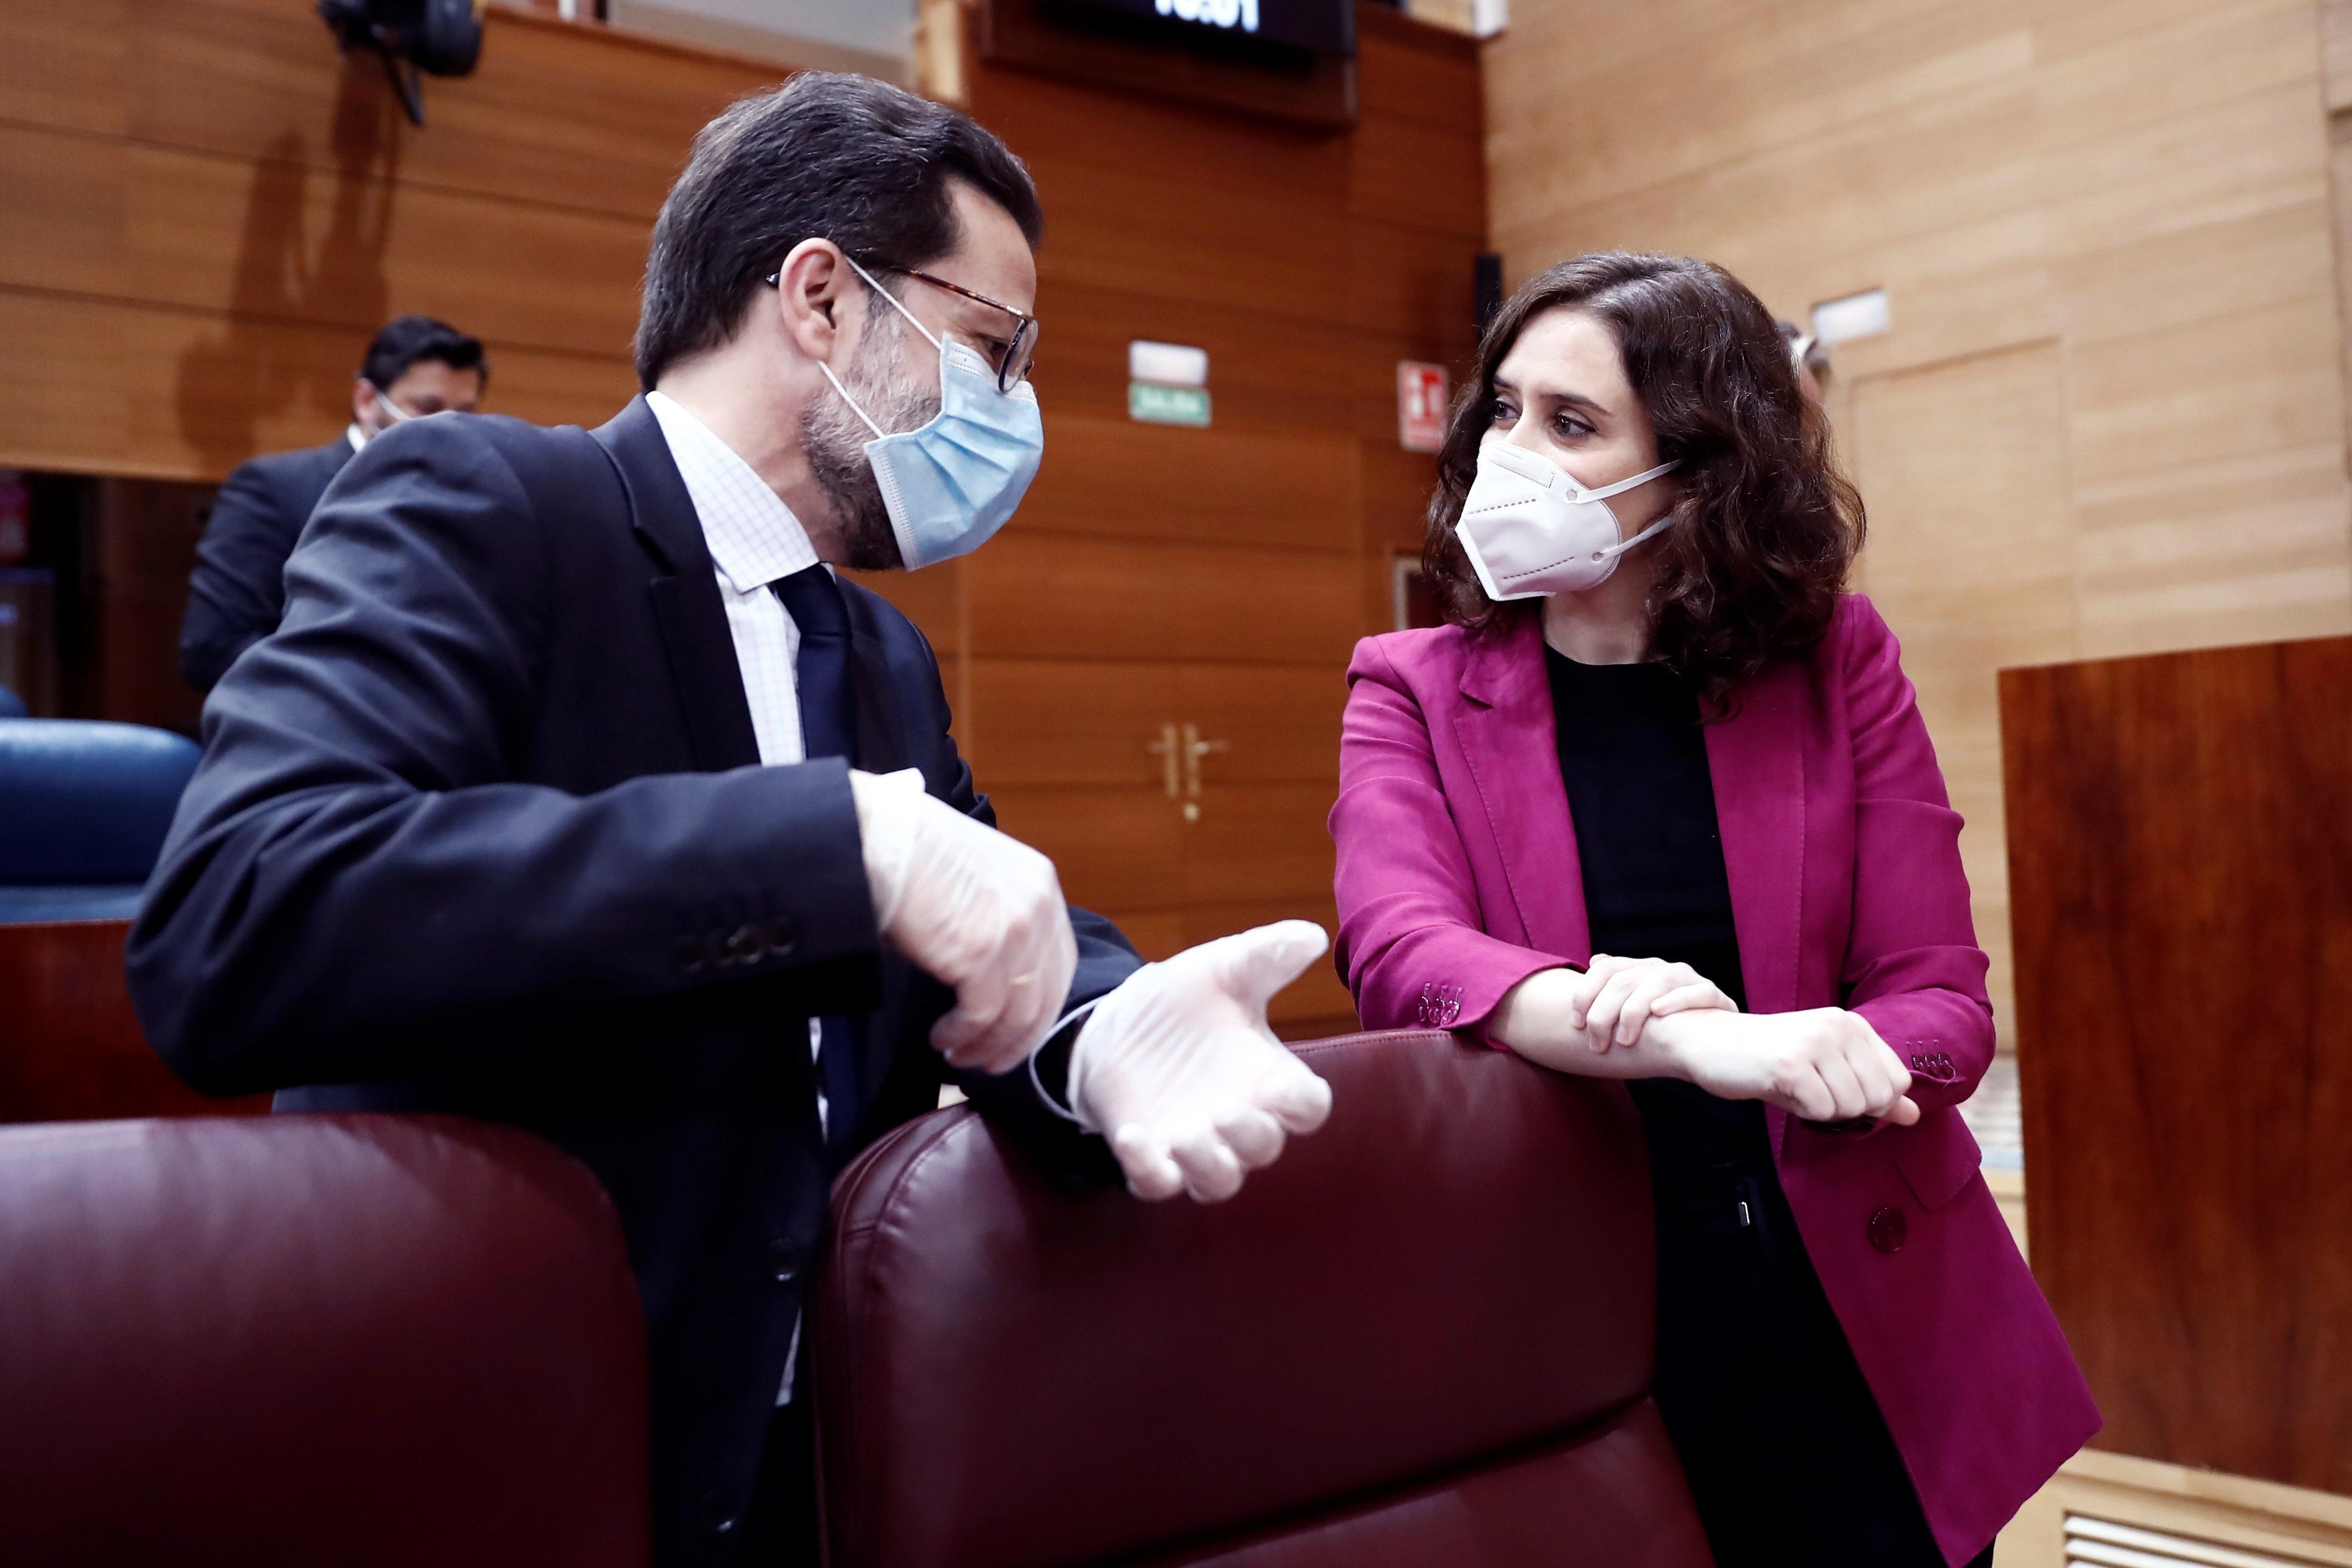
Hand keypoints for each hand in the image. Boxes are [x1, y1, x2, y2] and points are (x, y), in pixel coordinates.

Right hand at [850, 768, 1075, 1073]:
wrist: (874, 836)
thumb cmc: (909, 852)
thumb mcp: (974, 881)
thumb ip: (995, 921)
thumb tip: (988, 974)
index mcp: (1041, 885)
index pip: (1057, 963)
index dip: (1037, 1006)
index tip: (1013, 1033)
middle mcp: (1039, 906)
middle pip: (1045, 995)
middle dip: (1018, 1038)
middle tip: (989, 1061)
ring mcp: (1014, 931)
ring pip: (1018, 1014)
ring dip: (987, 1044)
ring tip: (957, 1054)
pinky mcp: (981, 954)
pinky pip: (982, 1015)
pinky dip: (963, 1035)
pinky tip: (942, 1038)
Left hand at [1067, 920, 1334, 1202]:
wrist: (1116, 1022)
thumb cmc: (1185, 1001)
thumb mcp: (1224, 969)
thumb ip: (1267, 955)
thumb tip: (1312, 935)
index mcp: (1269, 1077)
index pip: (1307, 1107)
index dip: (1301, 1105)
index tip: (1280, 1085)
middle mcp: (1238, 1118)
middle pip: (1264, 1149)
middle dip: (1249, 1136)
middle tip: (1223, 1111)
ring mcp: (1194, 1144)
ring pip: (1218, 1182)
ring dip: (1208, 1165)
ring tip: (1184, 1134)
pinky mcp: (1151, 1156)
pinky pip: (1156, 1184)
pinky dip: (1147, 1169)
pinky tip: (1131, 1135)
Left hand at [1570, 954, 1737, 1052]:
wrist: (1719, 1044)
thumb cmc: (1671, 1030)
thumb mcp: (1641, 1010)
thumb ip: (1619, 990)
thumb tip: (1596, 960)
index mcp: (1643, 970)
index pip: (1606, 969)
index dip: (1585, 993)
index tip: (1576, 1023)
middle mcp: (1664, 969)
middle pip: (1623, 980)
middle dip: (1604, 1013)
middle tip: (1597, 1044)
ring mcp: (1690, 980)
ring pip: (1655, 984)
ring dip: (1633, 1012)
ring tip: (1624, 1040)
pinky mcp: (1715, 998)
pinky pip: (1695, 992)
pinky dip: (1675, 1000)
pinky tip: (1658, 1013)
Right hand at [1653, 1007, 1918, 1124]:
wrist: (1709, 1043)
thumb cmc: (1770, 1060)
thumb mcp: (1828, 1071)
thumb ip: (1873, 1091)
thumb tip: (1913, 1116)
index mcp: (1852, 1024)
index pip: (1898, 1080)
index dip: (1872, 1100)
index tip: (1836, 1088)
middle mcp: (1838, 1026)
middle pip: (1878, 1097)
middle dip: (1848, 1108)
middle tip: (1812, 1090)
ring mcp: (1814, 1043)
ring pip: (1851, 1107)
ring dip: (1822, 1110)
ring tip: (1795, 1088)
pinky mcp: (1790, 1064)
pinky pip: (1821, 1111)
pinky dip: (1803, 1112)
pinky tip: (1781, 1089)